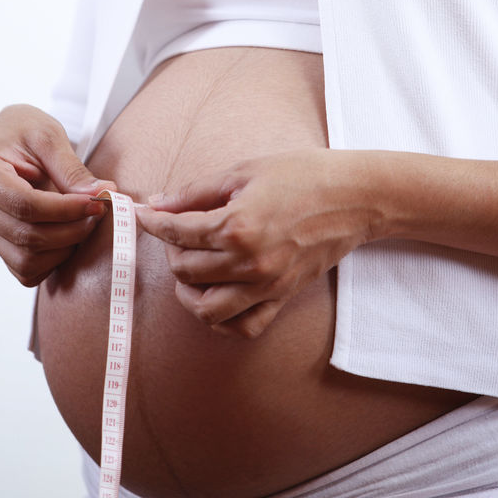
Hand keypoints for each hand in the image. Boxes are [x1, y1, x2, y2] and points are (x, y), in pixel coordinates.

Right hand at [0, 104, 115, 285]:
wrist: (6, 136)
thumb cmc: (25, 130)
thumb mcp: (49, 135)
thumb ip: (71, 169)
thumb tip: (100, 195)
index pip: (25, 205)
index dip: (65, 210)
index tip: (97, 203)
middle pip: (26, 236)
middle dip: (71, 229)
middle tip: (99, 211)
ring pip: (26, 260)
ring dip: (64, 248)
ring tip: (85, 222)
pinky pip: (25, 270)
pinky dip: (52, 260)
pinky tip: (68, 233)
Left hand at [135, 150, 369, 338]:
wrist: (354, 197)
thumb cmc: (301, 174)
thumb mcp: (244, 171)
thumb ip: (197, 191)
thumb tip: (160, 203)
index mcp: (237, 226)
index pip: (178, 232)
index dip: (153, 222)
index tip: (143, 214)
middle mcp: (249, 262)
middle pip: (186, 270)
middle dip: (171, 250)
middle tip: (175, 230)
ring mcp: (267, 285)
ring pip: (206, 309)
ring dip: (188, 290)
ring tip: (191, 266)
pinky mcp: (282, 297)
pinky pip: (243, 326)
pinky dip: (221, 320)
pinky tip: (216, 294)